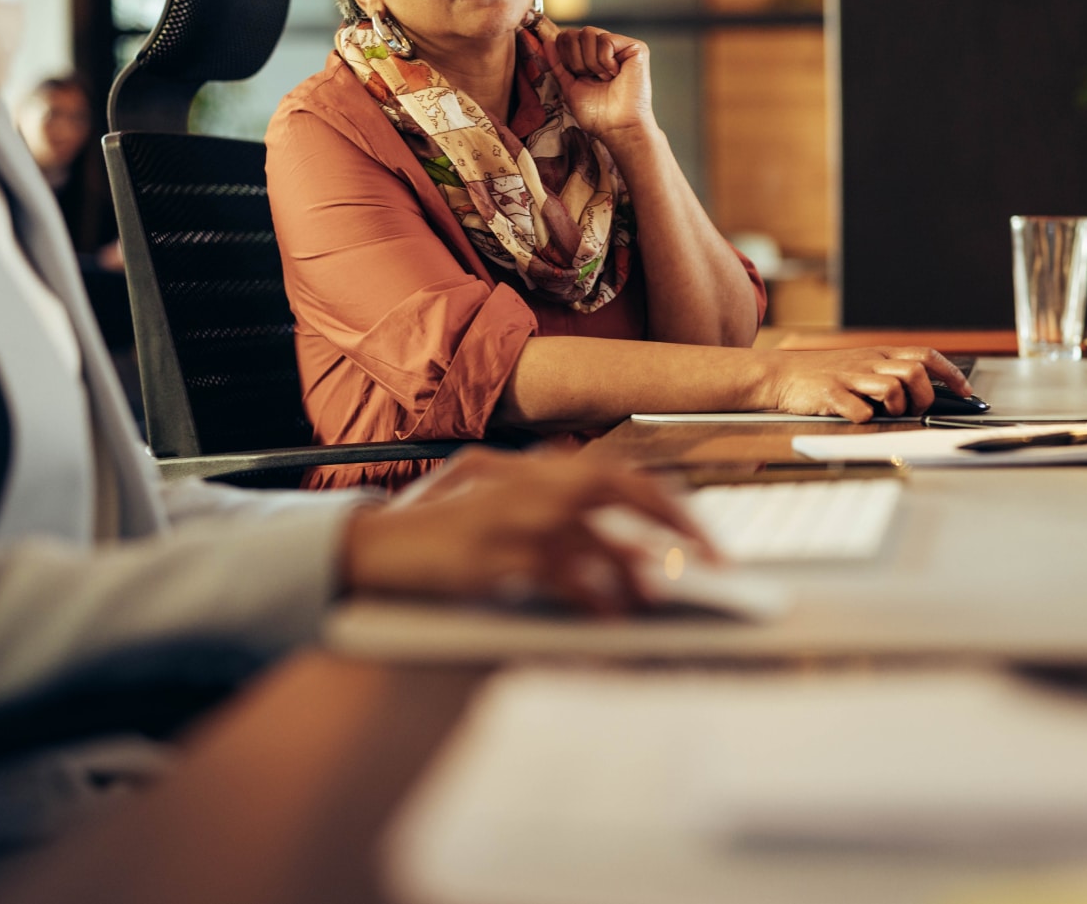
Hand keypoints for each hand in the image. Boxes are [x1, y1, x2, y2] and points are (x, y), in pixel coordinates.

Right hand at [340, 447, 713, 613]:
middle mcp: (529, 482)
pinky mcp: (490, 555)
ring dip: (633, 566)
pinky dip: (589, 595)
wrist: (375, 547)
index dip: (670, 504)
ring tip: (658, 595)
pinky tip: (608, 616)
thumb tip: (631, 558)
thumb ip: (556, 512)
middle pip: (620, 488)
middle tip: (712, 562)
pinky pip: (555, 573)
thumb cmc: (444, 533)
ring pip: (592, 533)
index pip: (622, 474)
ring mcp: (509, 516)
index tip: (706, 541)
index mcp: (538, 469)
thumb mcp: (502, 506)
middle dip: (674, 524)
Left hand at [537, 22, 655, 146]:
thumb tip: (547, 42)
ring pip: (588, 33)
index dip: (564, 56)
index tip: (577, 77)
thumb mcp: (570, 86)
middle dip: (576, 61)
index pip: (566, 36)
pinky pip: (606, 41)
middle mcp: (605, 47)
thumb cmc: (598, 113)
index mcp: (590, 55)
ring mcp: (620, 45)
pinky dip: (605, 62)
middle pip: (574, 33)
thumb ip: (558, 64)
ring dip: (591, 63)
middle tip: (592, 79)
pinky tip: (616, 75)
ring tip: (605, 79)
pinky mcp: (635, 47)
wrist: (617, 127)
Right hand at [759, 347, 971, 421]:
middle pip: (915, 372)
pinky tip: (859, 417)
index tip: (966, 391)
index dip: (951, 373)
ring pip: (892, 388)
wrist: (781, 375)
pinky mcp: (830, 394)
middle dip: (924, 396)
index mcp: (880, 354)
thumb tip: (925, 392)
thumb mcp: (861, 365)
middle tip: (914, 409)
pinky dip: (864, 417)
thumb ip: (889, 373)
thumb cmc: (824, 375)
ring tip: (886, 414)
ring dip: (898, 407)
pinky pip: (858, 409)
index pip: (926, 355)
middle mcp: (869, 362)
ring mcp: (850, 377)